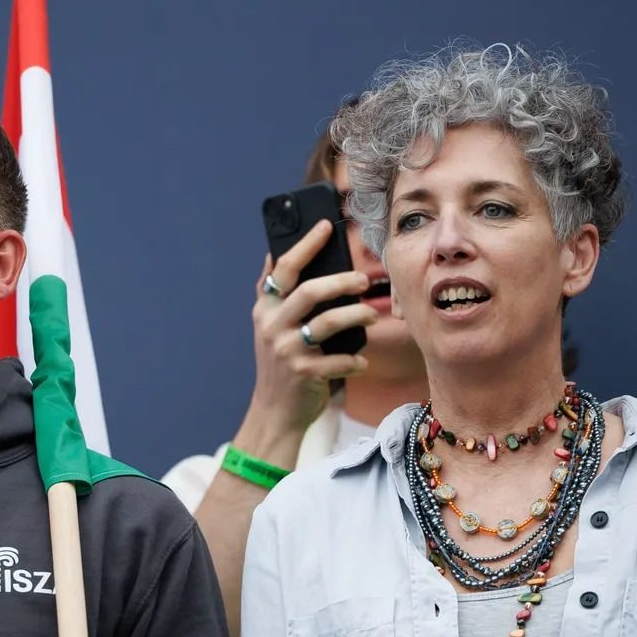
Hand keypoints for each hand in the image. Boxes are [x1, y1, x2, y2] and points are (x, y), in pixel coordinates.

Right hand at [235, 219, 375, 463]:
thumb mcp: (269, 325)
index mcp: (265, 308)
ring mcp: (287, 350)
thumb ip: (274, 294)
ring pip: (327, 323)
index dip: (305, 245)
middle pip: (309, 291)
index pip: (283, 268)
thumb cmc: (280, 362)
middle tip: (364, 279)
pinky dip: (354, 359)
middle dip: (341, 281)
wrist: (274, 411)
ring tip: (371, 314)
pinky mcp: (303, 374)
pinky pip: (337, 360)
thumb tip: (273, 254)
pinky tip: (362, 360)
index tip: (326, 226)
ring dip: (355, 315)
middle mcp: (272, 326)